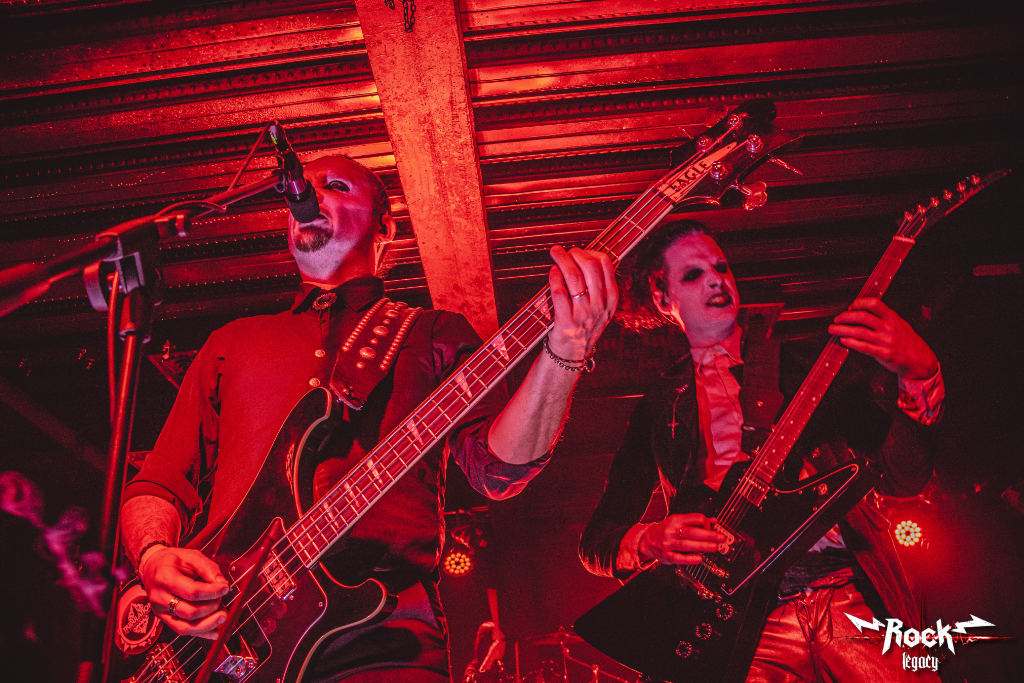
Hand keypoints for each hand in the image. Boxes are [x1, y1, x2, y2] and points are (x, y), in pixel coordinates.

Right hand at [139, 545, 229, 638]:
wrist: (152, 566)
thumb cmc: (171, 560)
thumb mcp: (191, 556)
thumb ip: (208, 568)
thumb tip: (222, 583)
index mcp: (165, 578)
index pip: (192, 592)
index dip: (212, 592)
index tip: (225, 588)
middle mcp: (160, 597)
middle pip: (189, 612)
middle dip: (211, 607)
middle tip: (221, 598)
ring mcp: (160, 610)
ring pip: (185, 627)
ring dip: (208, 625)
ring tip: (222, 617)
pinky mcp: (163, 618)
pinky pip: (182, 630)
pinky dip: (200, 633)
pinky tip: (214, 631)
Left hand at [546, 246, 618, 361]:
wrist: (572, 355)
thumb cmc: (583, 326)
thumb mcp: (601, 308)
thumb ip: (599, 286)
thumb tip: (586, 257)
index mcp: (611, 298)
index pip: (606, 265)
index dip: (591, 252)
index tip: (580, 252)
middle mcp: (599, 305)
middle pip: (590, 266)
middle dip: (575, 253)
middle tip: (565, 251)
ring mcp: (583, 313)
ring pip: (574, 276)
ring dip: (562, 260)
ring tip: (555, 253)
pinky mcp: (566, 321)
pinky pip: (559, 292)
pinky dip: (554, 277)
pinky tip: (552, 272)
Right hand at [638, 513, 725, 565]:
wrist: (647, 540)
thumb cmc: (665, 530)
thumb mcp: (679, 521)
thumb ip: (696, 521)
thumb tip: (714, 521)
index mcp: (676, 520)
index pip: (695, 518)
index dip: (706, 523)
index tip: (712, 528)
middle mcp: (672, 531)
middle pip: (692, 532)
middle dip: (709, 535)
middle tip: (721, 538)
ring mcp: (669, 544)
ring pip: (687, 545)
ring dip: (703, 546)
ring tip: (715, 547)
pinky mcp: (667, 555)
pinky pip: (680, 558)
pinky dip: (690, 559)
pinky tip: (700, 559)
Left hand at [829, 298, 937, 379]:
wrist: (920, 360)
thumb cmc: (907, 341)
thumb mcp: (899, 323)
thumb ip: (882, 317)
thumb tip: (859, 310)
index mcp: (892, 317)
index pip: (873, 304)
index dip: (858, 303)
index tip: (850, 307)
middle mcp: (889, 327)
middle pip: (863, 317)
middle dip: (846, 317)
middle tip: (836, 319)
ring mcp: (886, 341)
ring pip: (859, 332)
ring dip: (842, 330)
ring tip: (832, 329)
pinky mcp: (883, 354)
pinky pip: (863, 347)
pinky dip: (851, 343)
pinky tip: (843, 340)